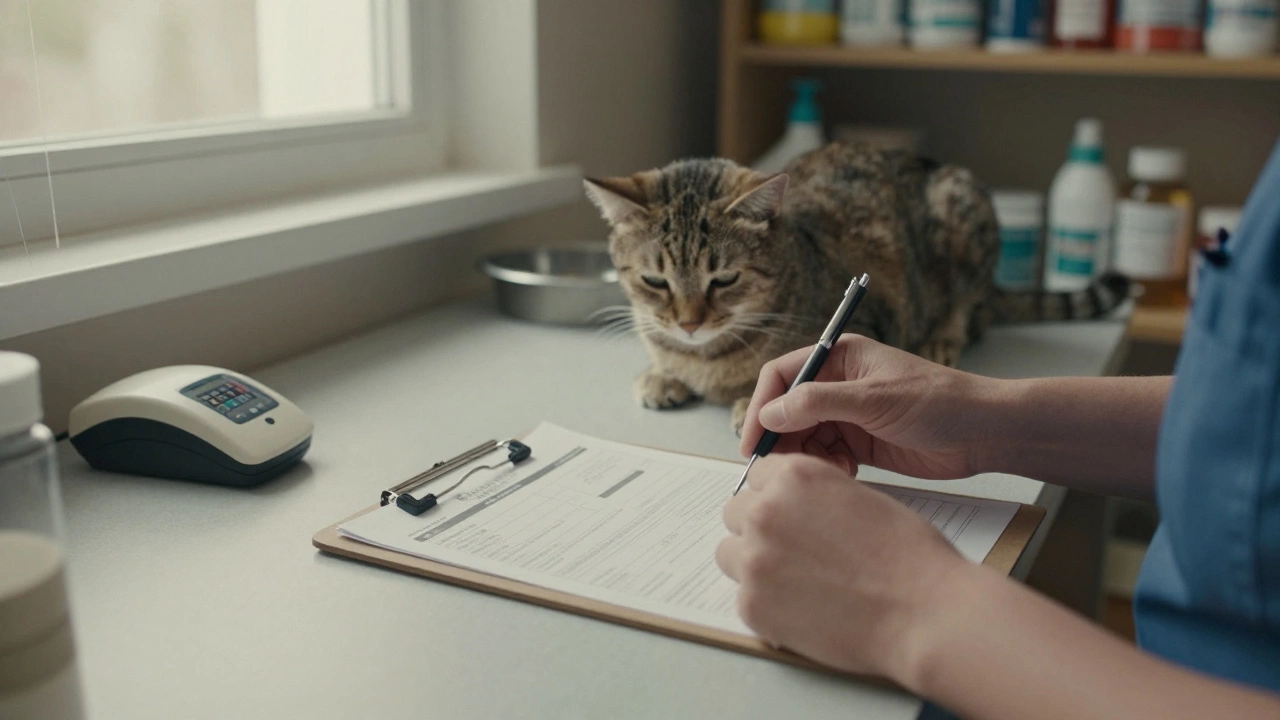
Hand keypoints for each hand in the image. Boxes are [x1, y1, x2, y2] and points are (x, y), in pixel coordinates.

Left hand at [715, 453, 970, 679]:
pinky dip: (768, 603)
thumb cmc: (907, 555)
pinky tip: (805, 609)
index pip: (758, 475)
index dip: (776, 495)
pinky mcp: (752, 606)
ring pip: (730, 554)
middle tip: (794, 550)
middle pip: (735, 512)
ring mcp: (754, 561)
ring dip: (755, 563)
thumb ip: (815, 495)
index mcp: (795, 476)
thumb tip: (793, 507)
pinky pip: (743, 597)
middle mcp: (765, 512)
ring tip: (797, 580)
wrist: (923, 613)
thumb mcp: (859, 498)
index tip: (789, 512)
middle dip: (759, 528)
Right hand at [739, 334, 1000, 479]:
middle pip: (788, 409)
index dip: (762, 407)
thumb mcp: (873, 399)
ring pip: (804, 436)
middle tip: (775, 471)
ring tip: (818, 474)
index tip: (753, 441)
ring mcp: (849, 414)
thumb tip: (769, 414)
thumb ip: (817, 403)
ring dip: (804, 457)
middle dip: (780, 439)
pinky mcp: (861, 442)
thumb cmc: (938, 402)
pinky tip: (842, 476)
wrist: (984, 433)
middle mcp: (839, 383)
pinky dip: (825, 468)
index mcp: (840, 357)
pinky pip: (826, 455)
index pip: (782, 376)